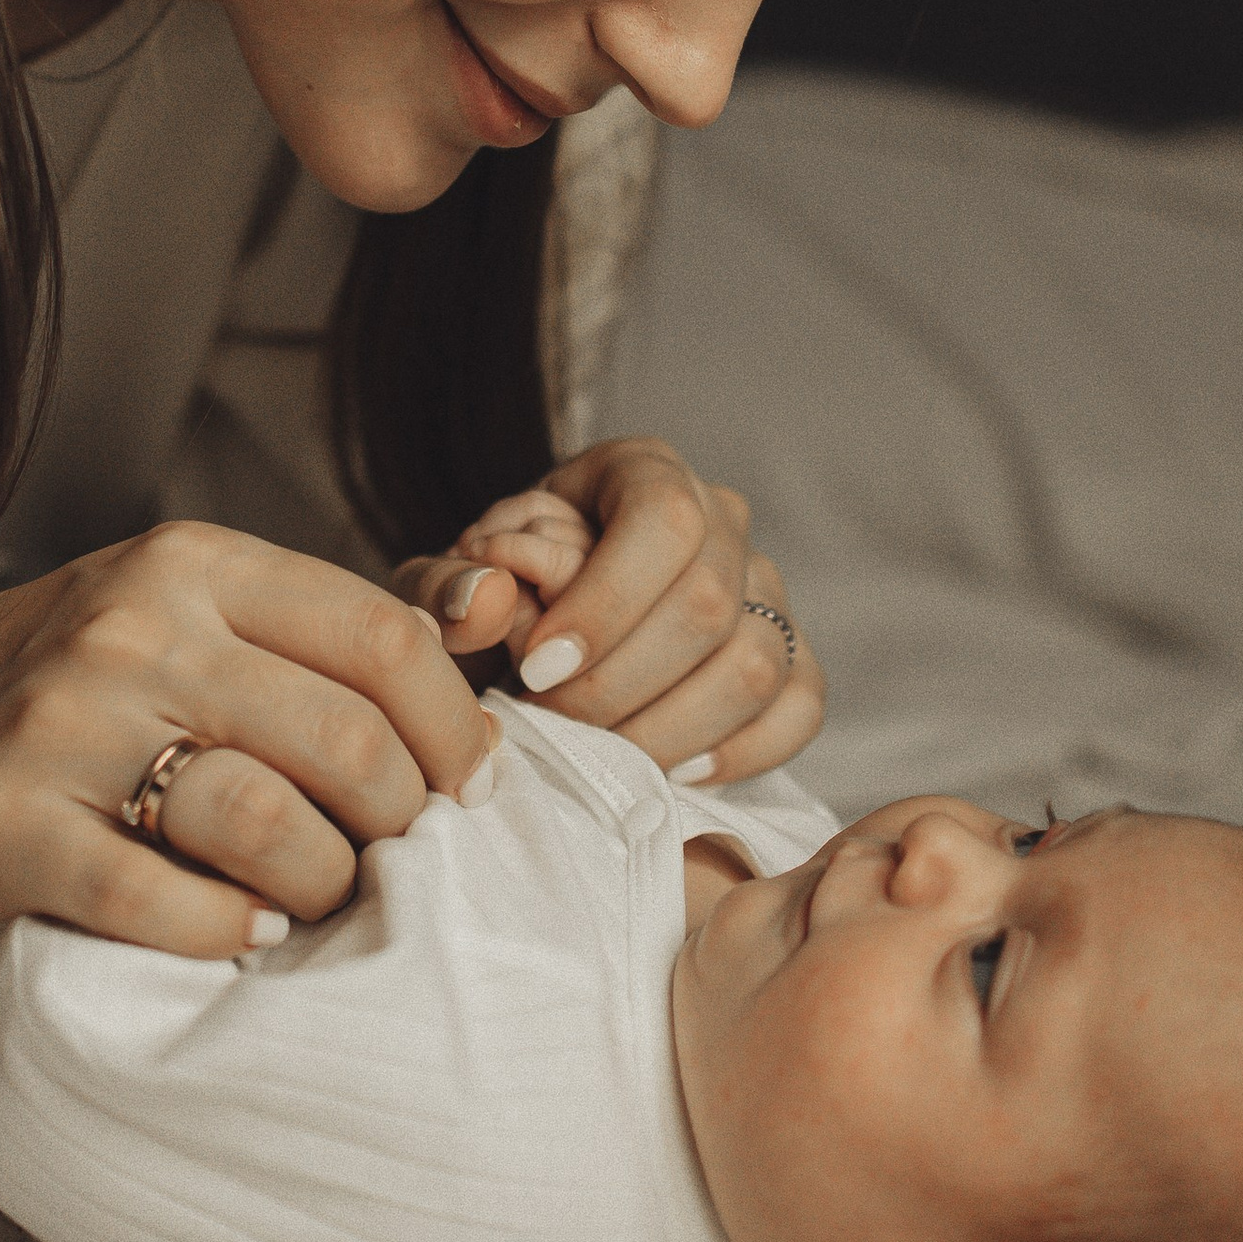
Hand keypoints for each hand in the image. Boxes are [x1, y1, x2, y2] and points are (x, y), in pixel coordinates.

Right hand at [0, 520, 499, 958]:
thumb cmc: (82, 699)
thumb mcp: (189, 620)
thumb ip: (318, 637)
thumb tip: (488, 658)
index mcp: (192, 564)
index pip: (385, 637)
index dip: (456, 729)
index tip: (470, 789)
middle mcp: (130, 628)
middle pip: (348, 738)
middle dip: (400, 821)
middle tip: (393, 861)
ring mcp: (62, 723)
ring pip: (269, 819)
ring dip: (323, 883)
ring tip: (316, 898)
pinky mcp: (6, 823)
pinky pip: (158, 898)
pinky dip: (225, 929)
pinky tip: (245, 931)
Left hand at [396, 437, 823, 785]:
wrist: (539, 635)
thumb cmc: (498, 599)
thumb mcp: (449, 581)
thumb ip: (443, 586)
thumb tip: (486, 601)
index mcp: (644, 472)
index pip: (662, 520)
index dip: (605, 602)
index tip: (535, 667)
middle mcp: (723, 519)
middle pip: (706, 603)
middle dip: (618, 684)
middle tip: (551, 720)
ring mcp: (768, 591)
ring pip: (755, 665)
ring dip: (668, 730)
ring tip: (598, 755)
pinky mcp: (793, 658)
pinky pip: (800, 708)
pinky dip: (741, 753)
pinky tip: (671, 769)